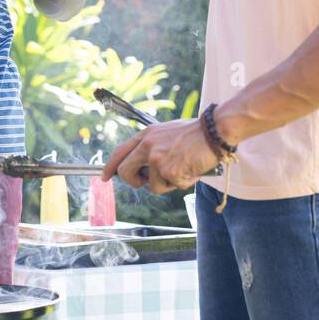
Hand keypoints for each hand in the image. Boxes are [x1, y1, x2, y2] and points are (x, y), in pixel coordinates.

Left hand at [102, 118, 218, 194]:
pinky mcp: (169, 172)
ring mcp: (157, 160)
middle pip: (125, 172)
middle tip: (146, 182)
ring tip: (182, 168)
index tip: (105, 177)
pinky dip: (182, 183)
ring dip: (167, 183)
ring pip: (152, 186)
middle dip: (134, 182)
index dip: (110, 166)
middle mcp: (148, 146)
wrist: (213, 132)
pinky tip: (191, 169)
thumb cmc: (195, 133)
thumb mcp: (166, 132)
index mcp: (146, 135)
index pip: (120, 152)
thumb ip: (153, 146)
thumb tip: (144, 166)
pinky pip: (171, 187)